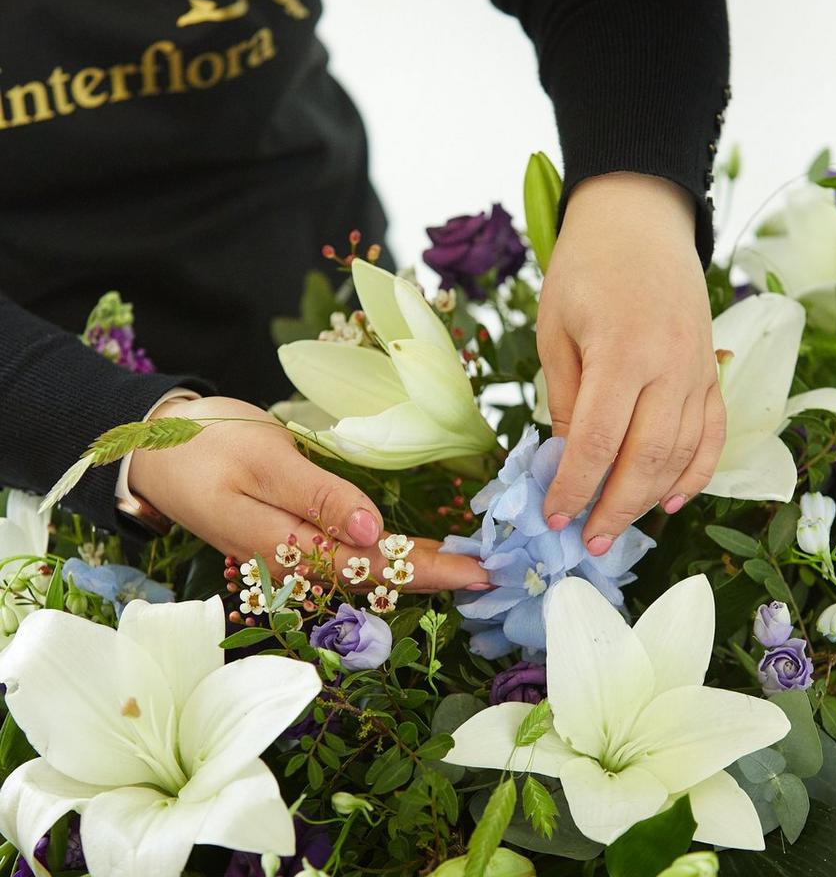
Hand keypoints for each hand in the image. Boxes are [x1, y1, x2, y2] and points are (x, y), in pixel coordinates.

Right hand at [128, 396, 488, 591]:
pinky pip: (350, 550)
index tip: (480, 573)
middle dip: (437, 573)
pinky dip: (391, 548)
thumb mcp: (265, 462)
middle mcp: (295, 561)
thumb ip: (320, 498)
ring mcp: (293, 552)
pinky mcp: (292, 536)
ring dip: (419, 564)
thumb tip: (376, 531)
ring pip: (367, 566)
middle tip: (493, 570)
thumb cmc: (206, 447)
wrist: (156, 450)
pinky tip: (419, 542)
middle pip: (377, 574)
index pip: (374, 566)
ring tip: (469, 561)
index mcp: (287, 547)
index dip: (432, 570)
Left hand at [536, 173, 725, 553]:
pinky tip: (674, 500)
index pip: (595, 444)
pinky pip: (713, 433)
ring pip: (681, 456)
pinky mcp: (712, 369)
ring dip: (650, 500)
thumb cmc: (585, 269)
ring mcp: (698, 370)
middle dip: (614, 509)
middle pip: (645, 461)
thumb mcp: (556, 330)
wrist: (640, 220)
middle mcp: (668, 368)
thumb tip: (567, 460)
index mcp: (620, 354)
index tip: (554, 517)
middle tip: (588, 542)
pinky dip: (697, 473)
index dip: (574, 488)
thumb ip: (564, 397)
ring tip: (620, 527)